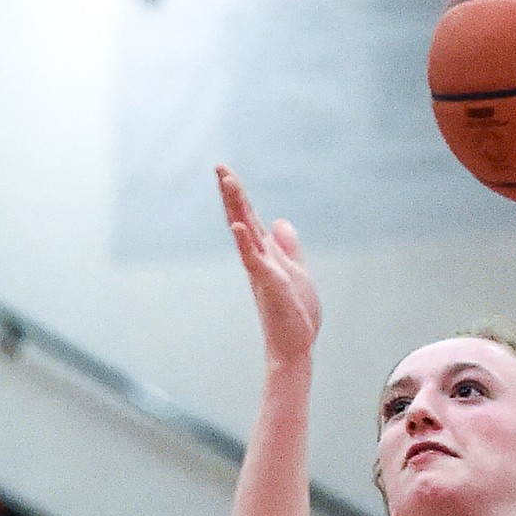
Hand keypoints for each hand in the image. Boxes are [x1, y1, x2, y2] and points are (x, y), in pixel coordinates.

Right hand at [217, 165, 320, 362]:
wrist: (294, 348)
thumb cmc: (295, 315)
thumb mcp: (297, 272)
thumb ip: (289, 248)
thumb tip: (281, 222)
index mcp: (265, 256)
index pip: (249, 220)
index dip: (239, 196)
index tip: (225, 172)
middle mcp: (258, 261)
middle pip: (243, 220)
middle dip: (232, 194)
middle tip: (219, 166)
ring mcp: (262, 272)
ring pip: (245, 234)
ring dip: (236, 208)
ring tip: (227, 182)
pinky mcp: (269, 286)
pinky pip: (255, 262)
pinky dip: (246, 244)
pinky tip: (239, 228)